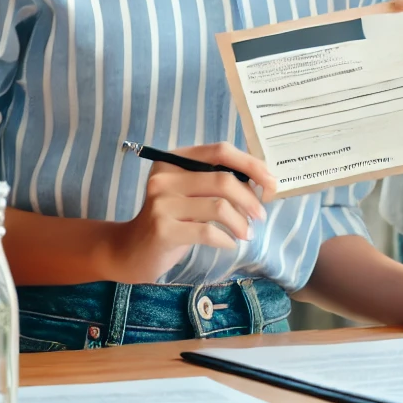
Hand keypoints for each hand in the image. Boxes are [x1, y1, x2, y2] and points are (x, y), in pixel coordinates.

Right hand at [108, 143, 276, 282]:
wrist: (131, 251)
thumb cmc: (171, 220)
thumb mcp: (190, 193)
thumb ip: (216, 181)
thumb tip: (261, 181)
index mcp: (175, 159)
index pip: (220, 151)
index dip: (251, 163)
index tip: (271, 182)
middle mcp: (165, 176)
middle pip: (223, 179)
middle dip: (250, 198)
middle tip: (261, 214)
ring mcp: (161, 202)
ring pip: (218, 206)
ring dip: (241, 222)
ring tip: (247, 233)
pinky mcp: (162, 229)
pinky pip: (207, 231)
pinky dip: (225, 239)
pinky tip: (229, 244)